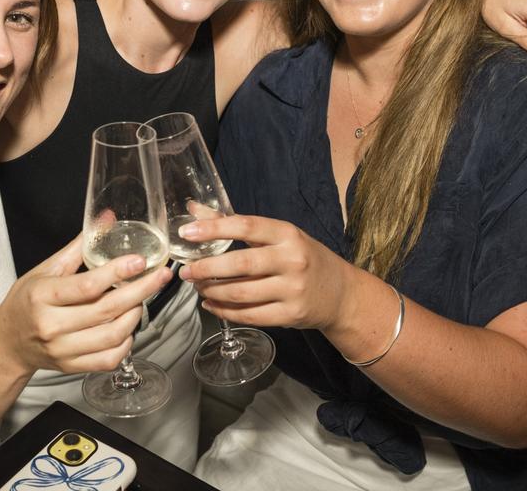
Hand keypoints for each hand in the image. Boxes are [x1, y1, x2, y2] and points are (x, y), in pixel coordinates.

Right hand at [0, 235, 172, 374]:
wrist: (7, 343)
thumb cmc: (26, 302)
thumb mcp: (46, 269)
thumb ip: (79, 247)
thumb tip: (106, 219)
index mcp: (42, 296)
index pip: (87, 286)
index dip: (117, 272)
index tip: (140, 261)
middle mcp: (52, 325)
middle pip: (106, 310)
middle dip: (140, 291)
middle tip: (160, 276)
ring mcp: (62, 350)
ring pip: (112, 336)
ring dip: (135, 316)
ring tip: (142, 299)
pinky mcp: (71, 367)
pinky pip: (108, 359)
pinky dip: (126, 343)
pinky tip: (129, 327)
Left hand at [177, 215, 353, 330]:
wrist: (340, 293)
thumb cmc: (302, 257)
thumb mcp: (277, 235)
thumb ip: (234, 223)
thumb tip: (194, 209)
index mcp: (287, 234)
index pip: (246, 226)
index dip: (213, 228)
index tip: (187, 232)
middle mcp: (292, 260)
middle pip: (241, 264)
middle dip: (206, 268)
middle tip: (186, 271)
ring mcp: (293, 289)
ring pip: (242, 293)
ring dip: (212, 291)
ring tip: (198, 286)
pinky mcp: (291, 315)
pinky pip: (250, 315)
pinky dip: (224, 311)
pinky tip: (211, 304)